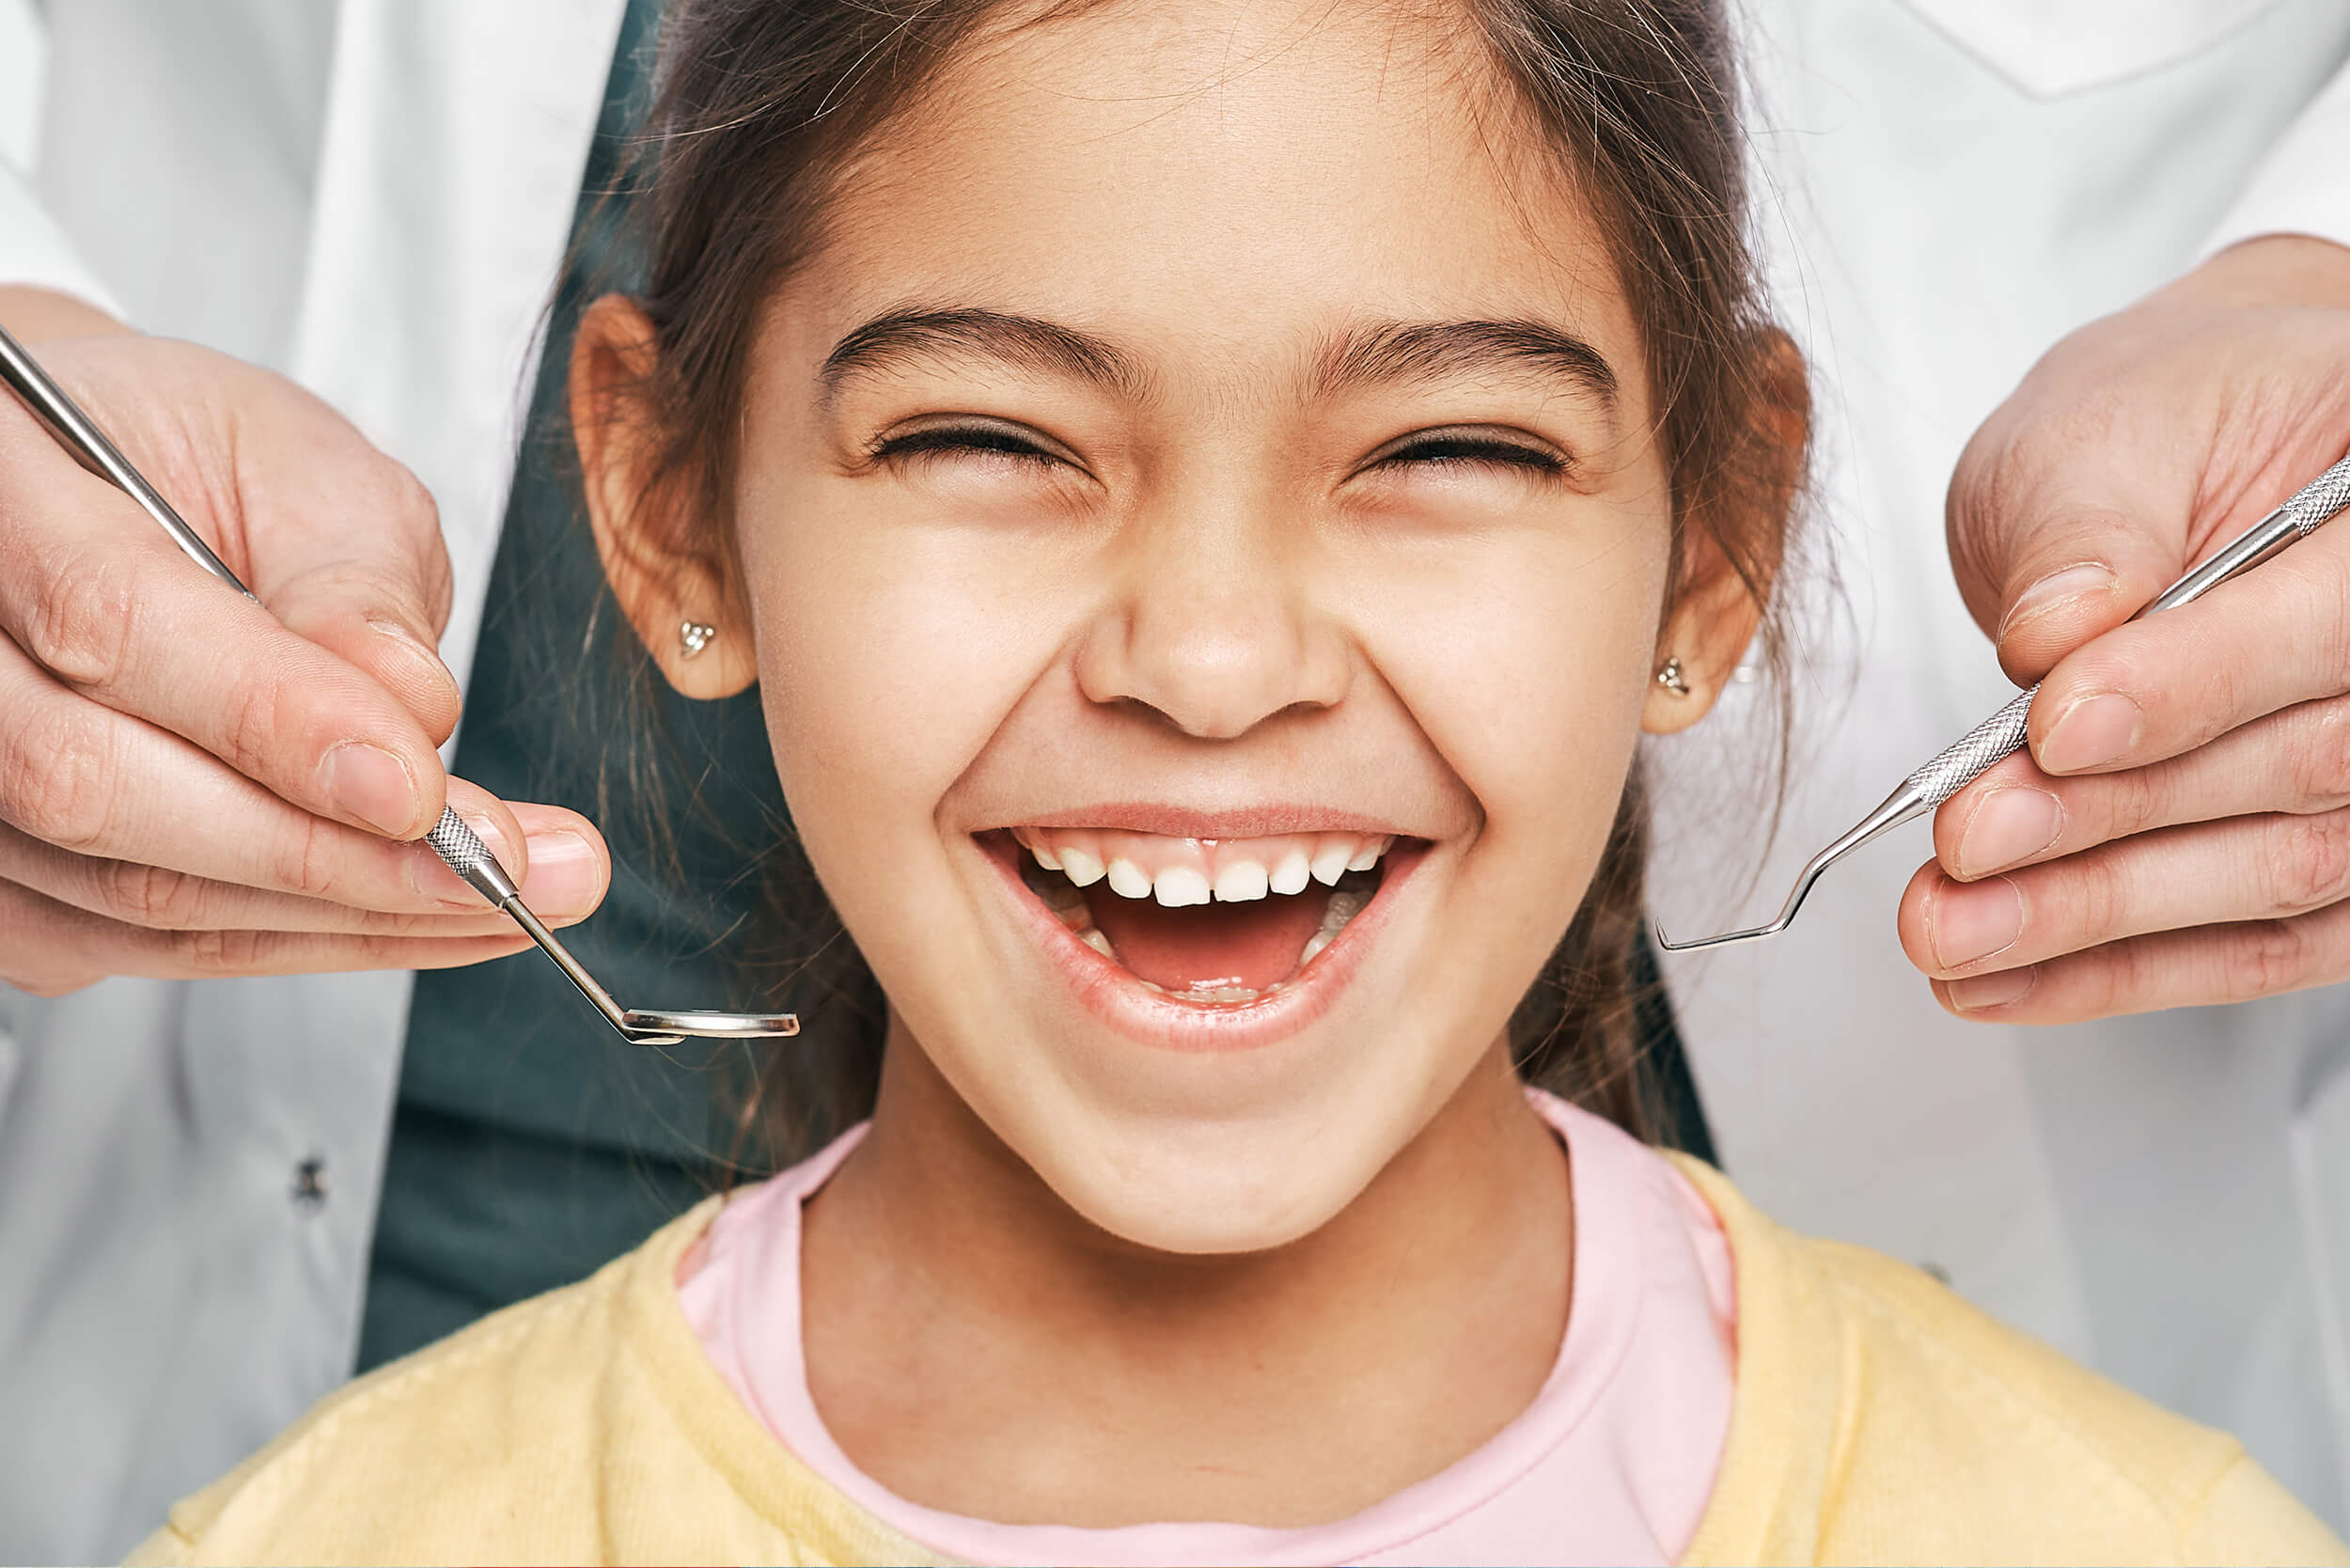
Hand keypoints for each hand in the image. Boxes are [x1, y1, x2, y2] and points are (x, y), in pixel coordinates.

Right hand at [0, 287, 609, 995]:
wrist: (94, 497)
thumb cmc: (188, 459)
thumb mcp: (300, 465)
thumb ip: (350, 579)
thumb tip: (409, 712)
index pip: (110, 620)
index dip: (274, 720)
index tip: (425, 791)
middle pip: (96, 784)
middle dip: (330, 852)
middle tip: (512, 871)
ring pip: (125, 889)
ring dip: (340, 917)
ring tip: (508, 903)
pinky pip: (135, 944)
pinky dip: (296, 941)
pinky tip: (418, 918)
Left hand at [1894, 237, 2349, 1022]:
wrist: (2185, 464)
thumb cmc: (2164, 425)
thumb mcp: (2097, 435)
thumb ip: (2084, 536)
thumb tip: (2057, 639)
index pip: (2328, 622)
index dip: (2190, 688)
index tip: (2050, 728)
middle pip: (2305, 768)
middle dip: (2111, 820)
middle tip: (1966, 845)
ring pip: (2282, 873)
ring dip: (2098, 917)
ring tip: (1953, 932)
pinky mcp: (2341, 861)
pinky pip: (2258, 944)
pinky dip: (2120, 968)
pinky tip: (2006, 978)